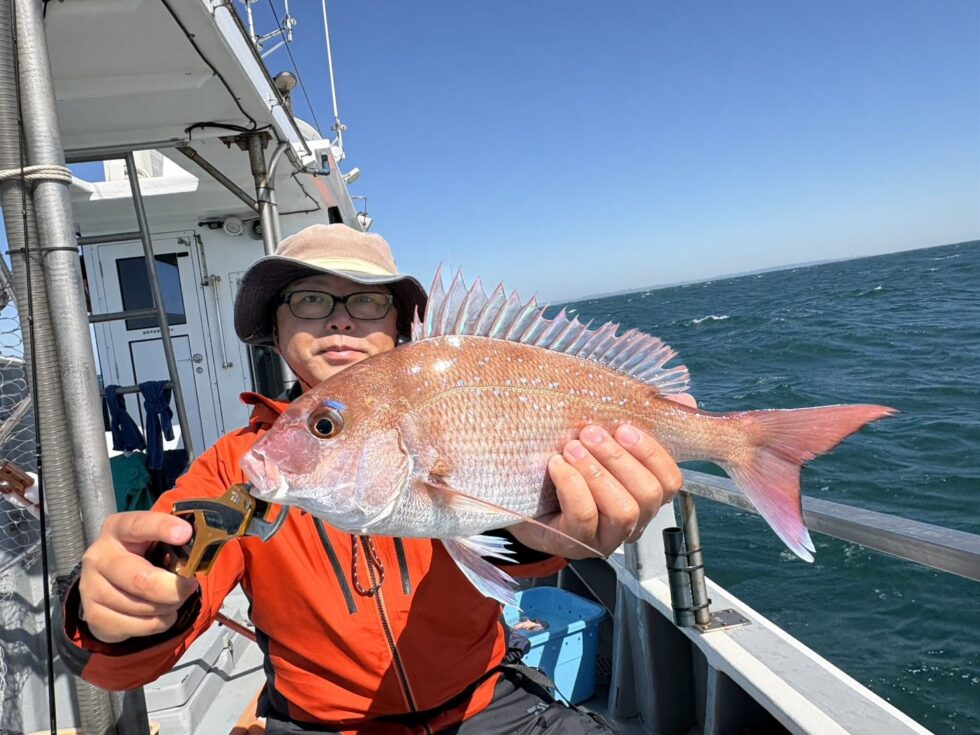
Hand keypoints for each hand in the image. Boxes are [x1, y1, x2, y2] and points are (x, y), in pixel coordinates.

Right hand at [78, 511, 198, 643]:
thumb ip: (173, 541)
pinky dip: (160, 622)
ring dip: (169, 606)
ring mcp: (91, 588)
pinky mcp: (94, 616)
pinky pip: (138, 626)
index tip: (185, 533)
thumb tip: (200, 552)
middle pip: (141, 579)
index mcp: (117, 528)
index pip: (139, 525)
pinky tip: (161, 612)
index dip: (163, 528)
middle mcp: (99, 557)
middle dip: (174, 588)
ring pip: (142, 606)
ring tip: (173, 598)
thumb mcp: (154, 539)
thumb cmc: (142, 556)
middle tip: (190, 586)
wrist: (109, 583)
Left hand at [510, 423, 683, 557]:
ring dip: (597, 472)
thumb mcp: (602, 441)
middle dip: (619, 459)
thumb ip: (640, 423)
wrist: (519, 495)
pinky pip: (584, 517)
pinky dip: (572, 486)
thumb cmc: (567, 468)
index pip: (670, 480)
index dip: (652, 453)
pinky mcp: (575, 543)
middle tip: (590, 432)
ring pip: (622, 511)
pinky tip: (556, 466)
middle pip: (648, 495)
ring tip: (571, 448)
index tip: (625, 428)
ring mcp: (605, 537)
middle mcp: (632, 522)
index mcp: (644, 495)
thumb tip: (684, 400)